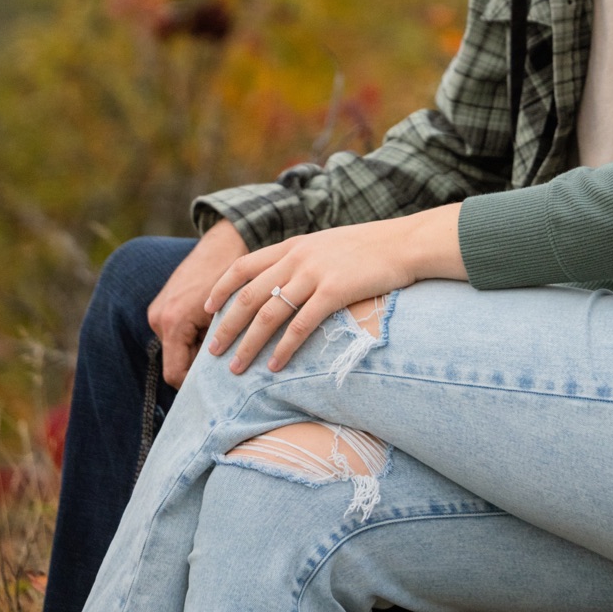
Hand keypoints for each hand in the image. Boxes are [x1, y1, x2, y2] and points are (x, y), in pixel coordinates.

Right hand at [147, 218, 247, 388]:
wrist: (224, 242)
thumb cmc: (232, 275)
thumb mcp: (228, 313)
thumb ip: (221, 342)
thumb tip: (226, 374)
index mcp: (173, 322)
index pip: (176, 373)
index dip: (196, 384)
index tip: (220, 385)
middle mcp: (159, 318)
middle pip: (176, 361)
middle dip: (199, 367)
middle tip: (225, 368)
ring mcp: (158, 311)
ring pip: (177, 347)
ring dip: (197, 350)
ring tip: (224, 345)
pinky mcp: (163, 305)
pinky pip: (176, 332)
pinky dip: (193, 336)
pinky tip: (214, 330)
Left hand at [205, 205, 465, 374]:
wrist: (407, 243)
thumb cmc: (373, 248)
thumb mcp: (330, 245)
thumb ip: (305, 260)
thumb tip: (287, 283)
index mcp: (295, 245)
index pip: (243, 266)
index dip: (220, 288)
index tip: (206, 309)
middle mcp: (298, 257)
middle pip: (249, 295)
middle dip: (226, 326)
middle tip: (212, 351)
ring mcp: (315, 273)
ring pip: (268, 314)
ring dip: (248, 344)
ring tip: (235, 368)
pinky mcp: (334, 291)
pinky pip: (300, 326)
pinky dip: (284, 349)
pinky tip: (275, 368)